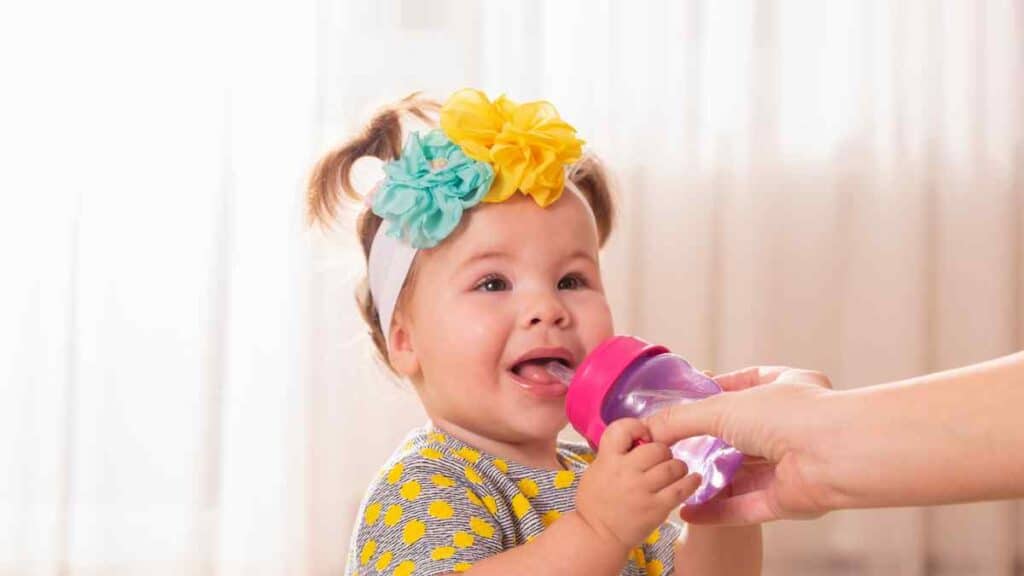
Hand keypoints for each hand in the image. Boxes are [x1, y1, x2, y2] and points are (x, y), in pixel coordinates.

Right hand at [575, 418, 700, 549]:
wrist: (596, 535)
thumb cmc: (596, 502)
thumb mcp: (597, 469)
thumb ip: (616, 453)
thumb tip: (641, 438)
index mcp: (607, 459)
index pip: (623, 428)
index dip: (638, 427)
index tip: (644, 436)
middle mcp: (625, 471)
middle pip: (657, 448)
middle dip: (663, 451)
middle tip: (662, 460)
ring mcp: (642, 490)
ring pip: (673, 466)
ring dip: (678, 467)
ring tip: (675, 471)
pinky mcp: (656, 508)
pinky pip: (682, 489)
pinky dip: (691, 482)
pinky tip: (693, 479)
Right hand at [645, 366, 836, 524]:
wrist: (837, 456)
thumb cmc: (792, 415)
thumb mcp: (723, 406)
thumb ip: (683, 418)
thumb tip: (649, 429)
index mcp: (786, 387)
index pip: (743, 384)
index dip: (713, 393)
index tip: (684, 403)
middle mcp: (791, 424)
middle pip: (739, 434)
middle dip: (706, 443)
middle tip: (671, 449)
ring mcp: (790, 462)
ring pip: (742, 474)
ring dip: (709, 480)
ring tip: (674, 482)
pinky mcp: (788, 497)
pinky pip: (746, 506)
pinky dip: (718, 510)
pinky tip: (690, 513)